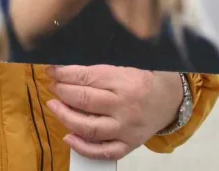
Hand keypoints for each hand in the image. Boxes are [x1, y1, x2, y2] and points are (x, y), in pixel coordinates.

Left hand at [46, 65, 184, 159]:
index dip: (63, 74)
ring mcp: (126, 129)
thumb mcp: (122, 67)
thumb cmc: (140, 81)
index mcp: (123, 81)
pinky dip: (83, 148)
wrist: (168, 100)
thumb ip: (96, 72)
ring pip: (89, 128)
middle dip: (62, 92)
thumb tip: (64, 71)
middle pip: (84, 101)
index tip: (50, 71)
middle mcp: (124, 106)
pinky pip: (103, 151)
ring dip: (65, 117)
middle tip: (53, 87)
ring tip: (54, 106)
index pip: (85, 78)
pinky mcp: (129, 145)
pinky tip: (68, 137)